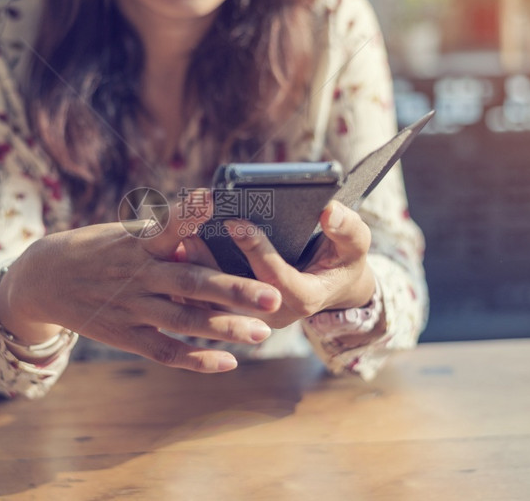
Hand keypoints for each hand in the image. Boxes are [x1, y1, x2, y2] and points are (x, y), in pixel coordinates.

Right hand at [0, 191, 281, 372]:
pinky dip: (197, 359)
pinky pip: (166, 351)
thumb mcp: (123, 236)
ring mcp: (132, 309)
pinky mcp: (127, 336)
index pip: (167, 227)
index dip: (188, 214)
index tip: (211, 199)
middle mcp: (138, 276)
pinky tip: (229, 362)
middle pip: (191, 282)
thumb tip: (205, 233)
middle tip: (273, 297)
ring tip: (262, 334)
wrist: (45, 280)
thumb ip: (164, 240)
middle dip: (233, 290)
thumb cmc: (96, 250)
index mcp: (138, 244)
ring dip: (224, 328)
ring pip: (184, 320)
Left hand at [184, 200, 375, 329]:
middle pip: (235, 295)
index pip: (275, 278)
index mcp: (304, 298)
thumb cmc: (342, 259)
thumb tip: (329, 211)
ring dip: (194, 273)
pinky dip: (189, 281)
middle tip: (191, 233)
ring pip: (214, 302)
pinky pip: (205, 303)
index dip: (256, 250)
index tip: (235, 222)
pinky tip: (174, 253)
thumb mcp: (355, 244)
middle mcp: (273, 315)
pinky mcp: (235, 314)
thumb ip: (347, 228)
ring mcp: (251, 318)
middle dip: (212, 263)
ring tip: (175, 242)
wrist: (332, 286)